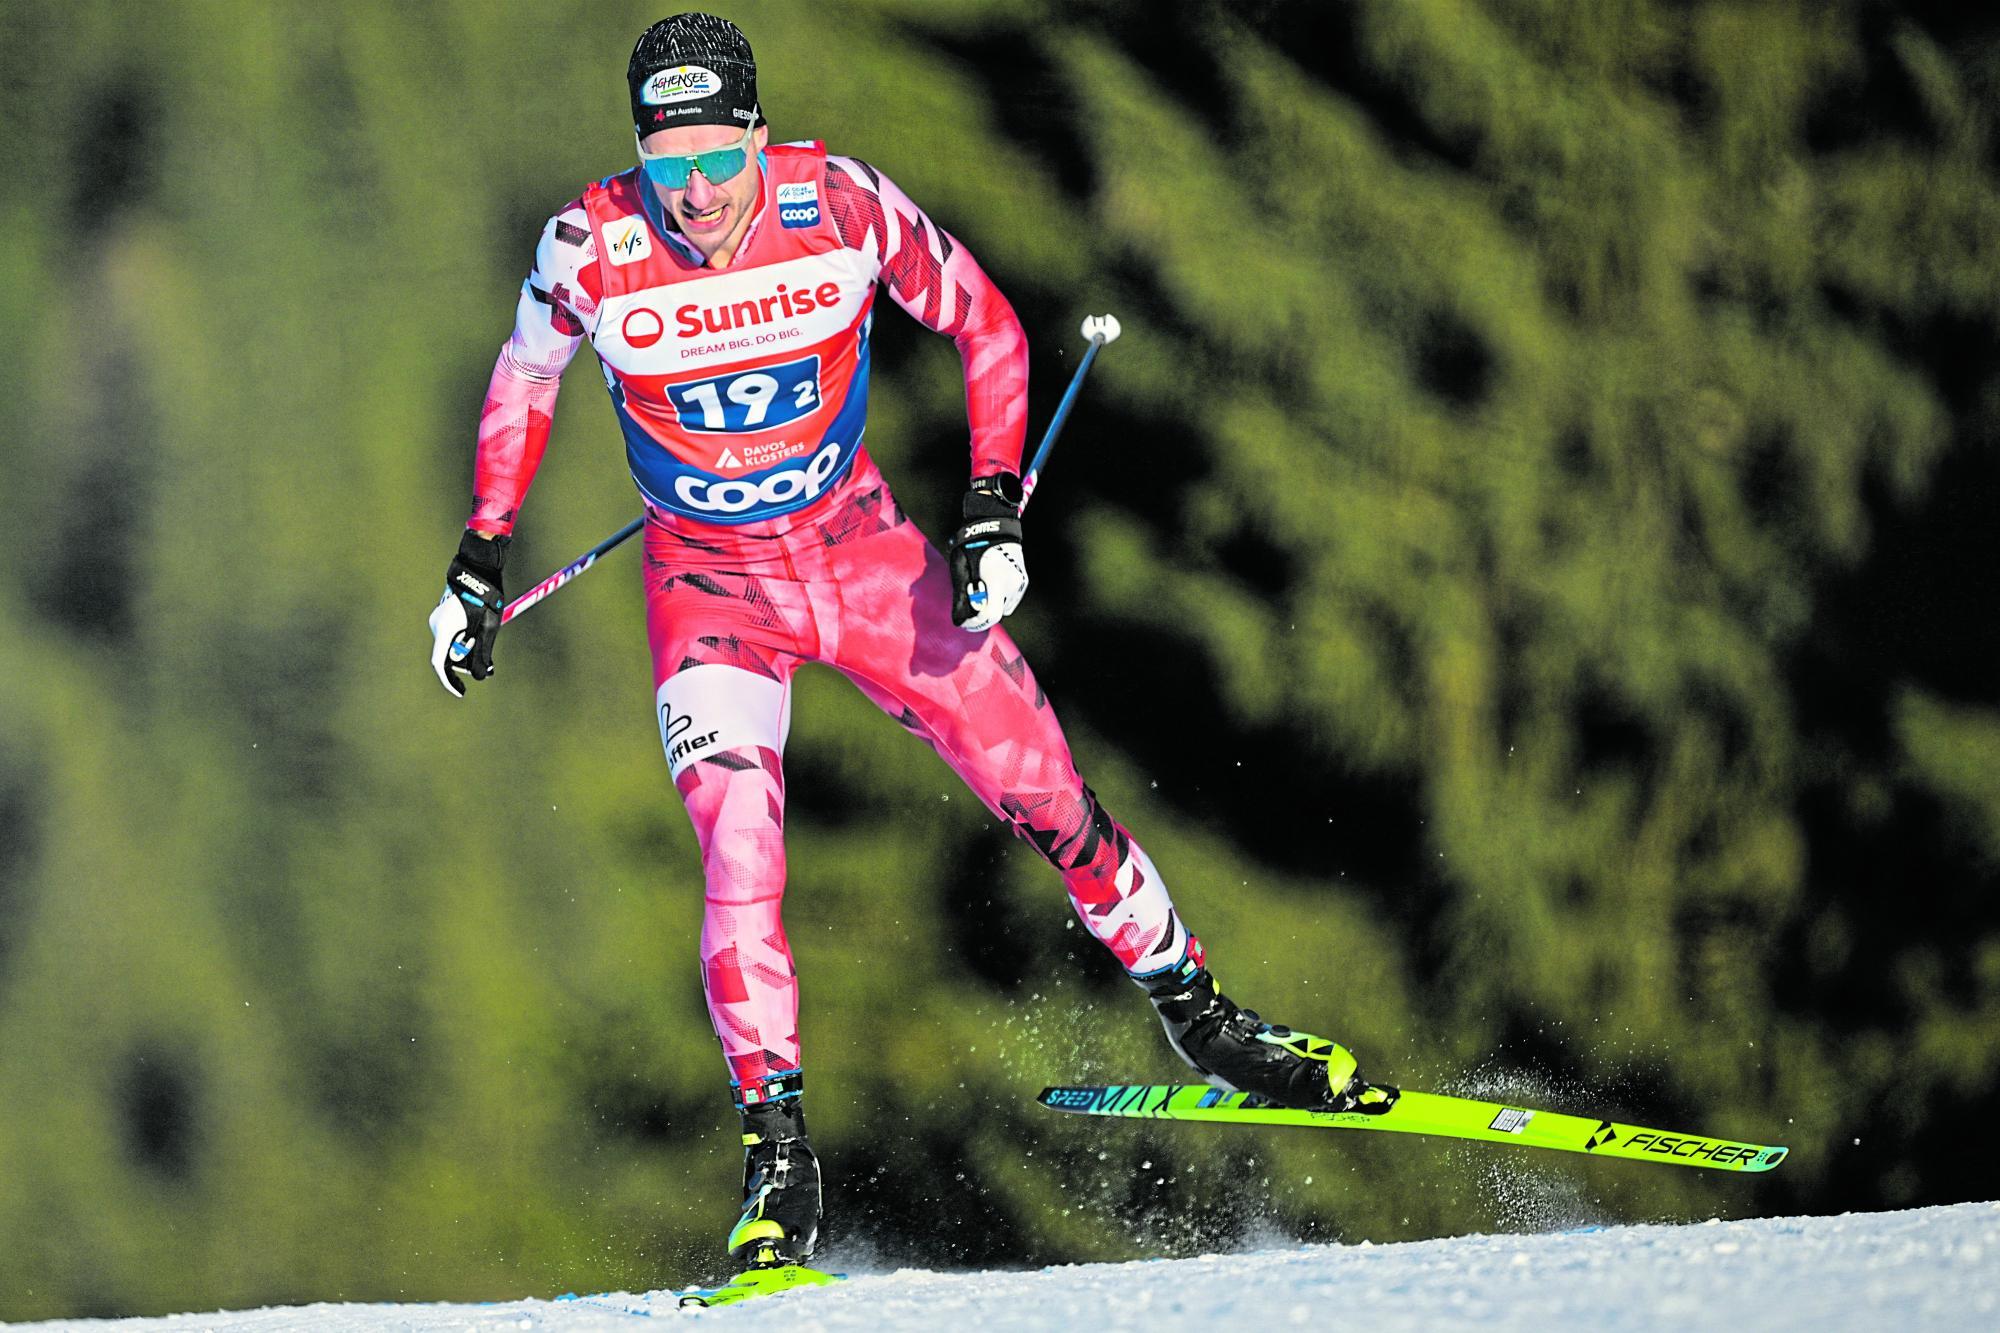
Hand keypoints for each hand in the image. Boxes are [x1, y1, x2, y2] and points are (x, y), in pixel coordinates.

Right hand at [428, 531, 509, 696]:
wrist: (478, 567)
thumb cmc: (485, 597)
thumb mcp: (489, 628)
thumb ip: (484, 653)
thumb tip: (483, 675)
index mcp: (445, 629)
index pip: (440, 664)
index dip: (449, 681)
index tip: (461, 692)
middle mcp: (437, 625)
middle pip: (447, 655)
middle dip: (466, 663)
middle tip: (488, 666)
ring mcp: (438, 619)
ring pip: (451, 644)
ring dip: (467, 650)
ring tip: (487, 642)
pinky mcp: (444, 615)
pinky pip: (452, 634)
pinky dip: (465, 640)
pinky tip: (479, 635)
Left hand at [948, 472, 1027, 631]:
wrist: (994, 524)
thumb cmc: (973, 544)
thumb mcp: (961, 568)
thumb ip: (961, 595)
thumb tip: (958, 620)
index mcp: (996, 581)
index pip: (989, 615)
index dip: (975, 623)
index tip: (964, 623)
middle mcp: (1012, 584)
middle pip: (996, 614)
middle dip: (980, 615)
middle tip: (967, 612)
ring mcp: (1020, 583)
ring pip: (1003, 607)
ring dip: (990, 605)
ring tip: (978, 591)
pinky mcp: (1023, 580)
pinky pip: (1010, 599)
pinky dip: (999, 598)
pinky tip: (989, 585)